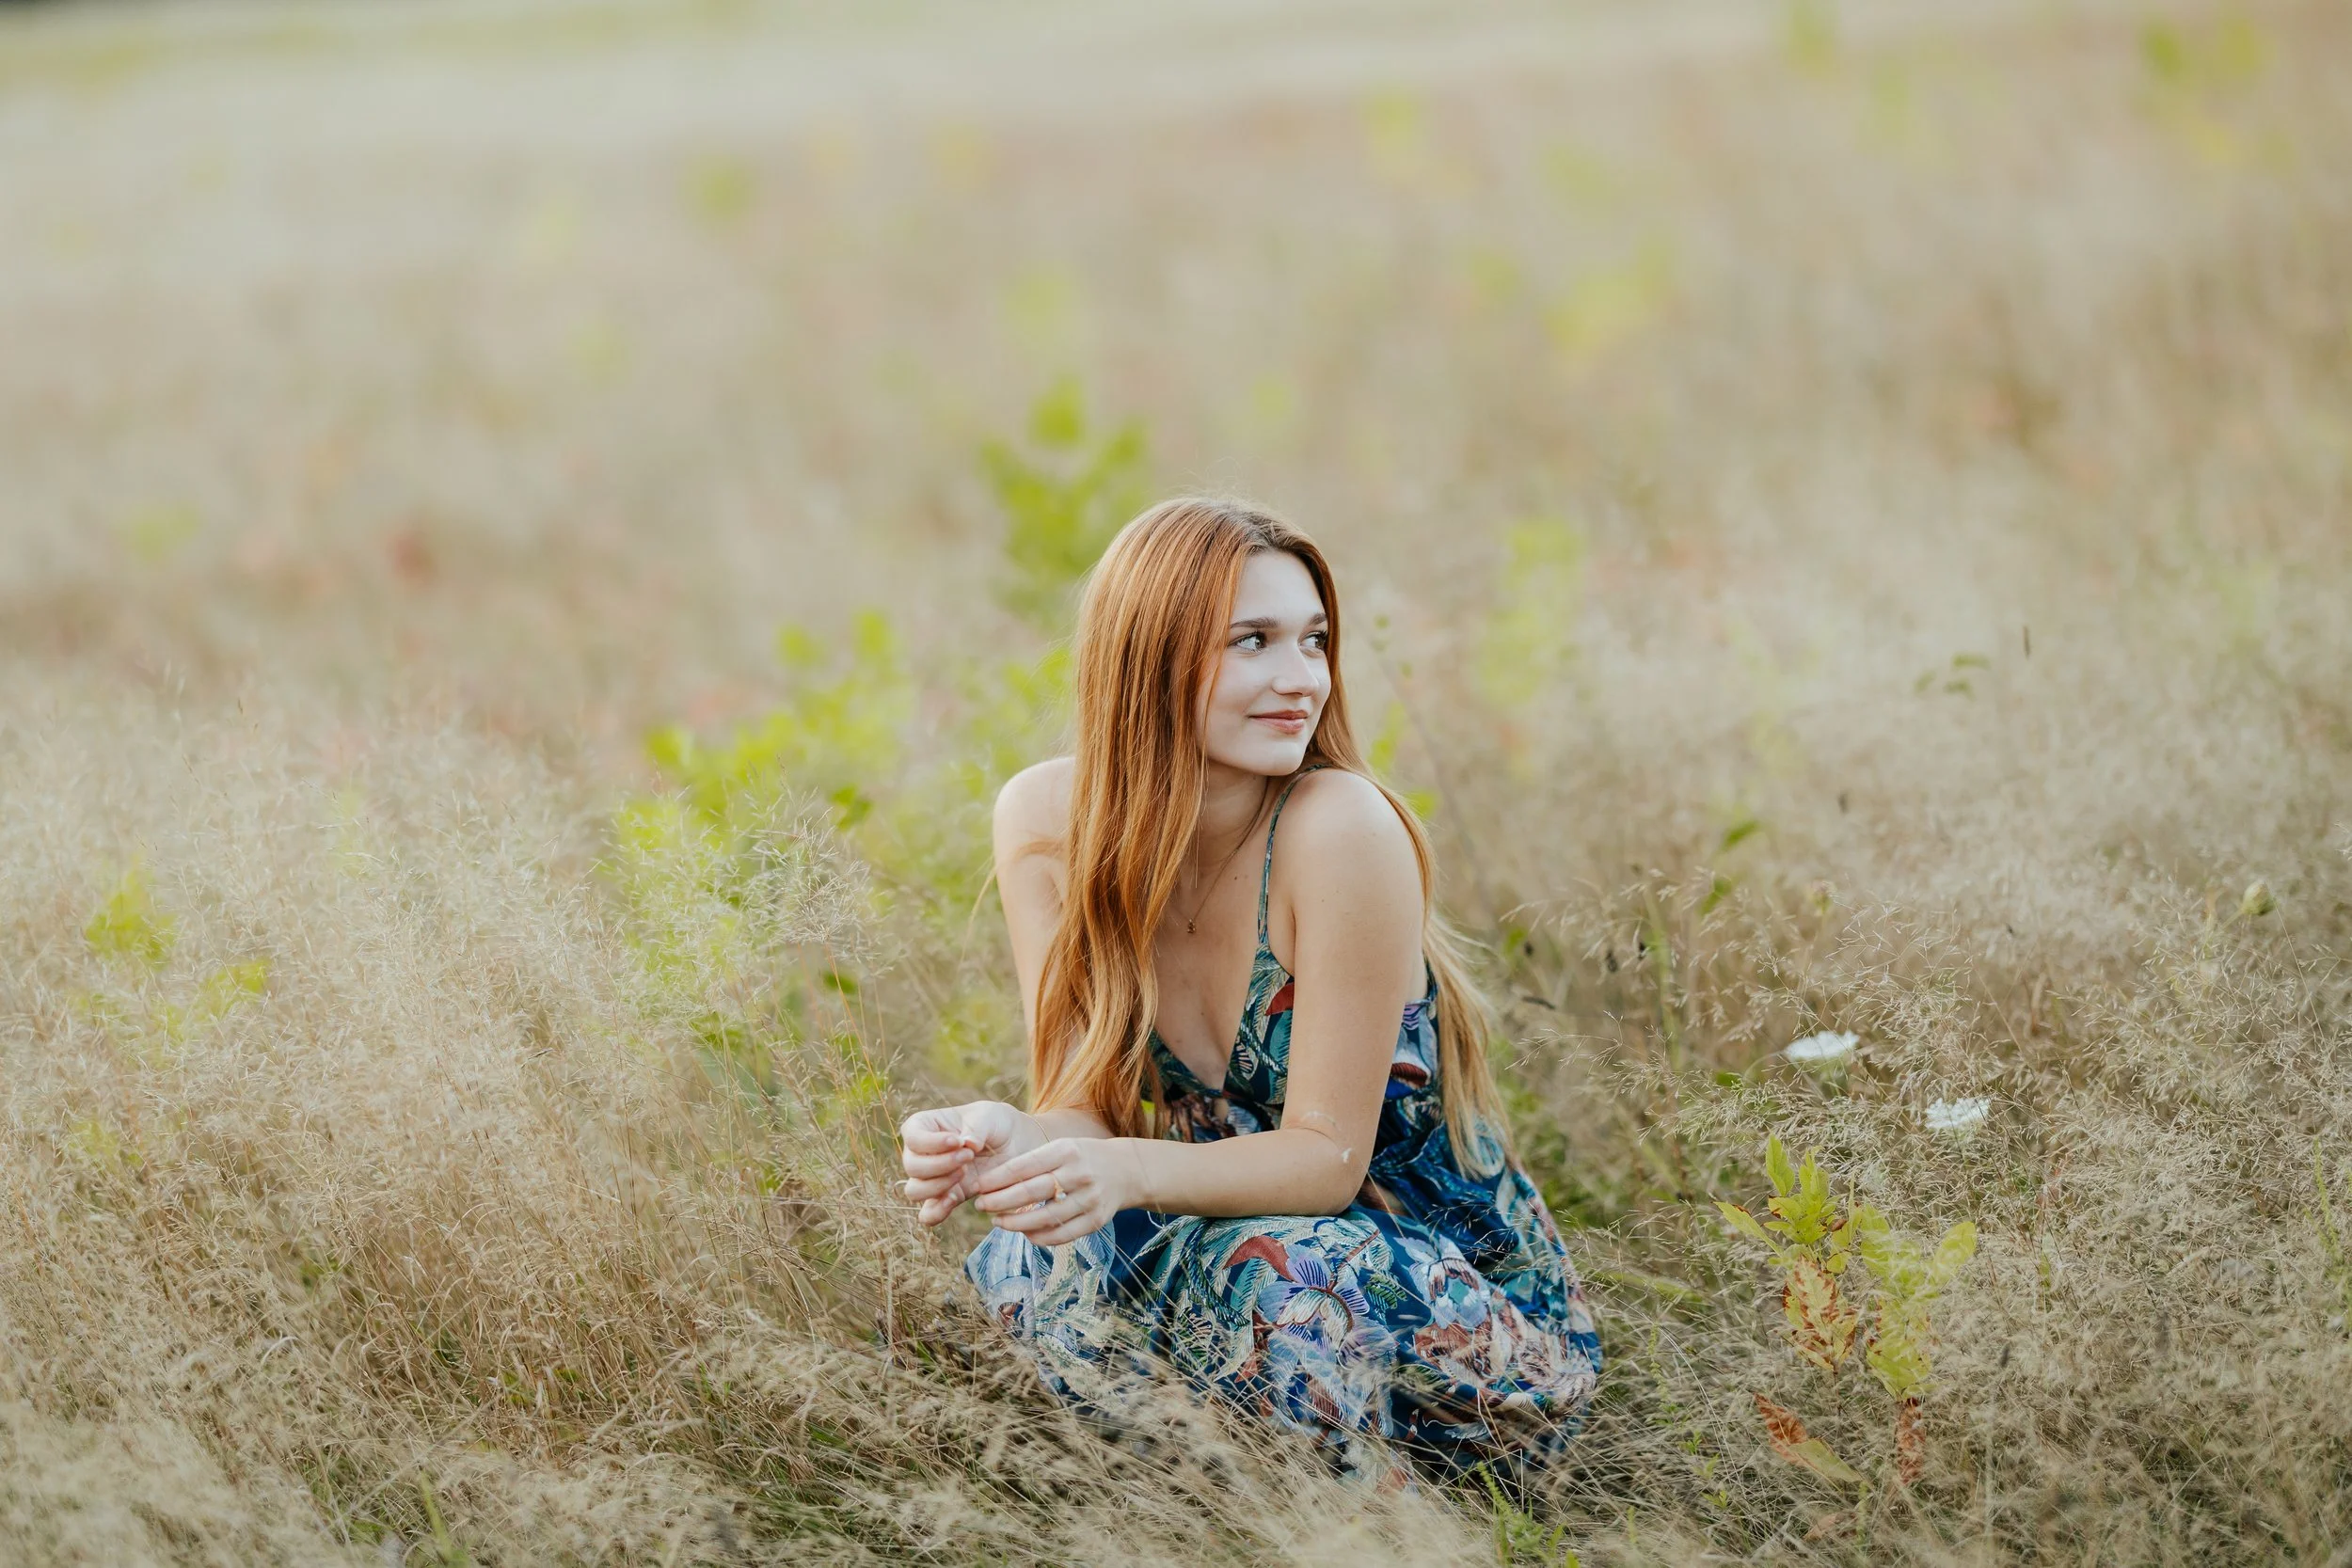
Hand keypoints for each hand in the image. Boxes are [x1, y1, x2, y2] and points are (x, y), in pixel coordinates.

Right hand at [899, 1100, 1033, 1226]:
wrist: (1014, 1146)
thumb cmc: (995, 1123)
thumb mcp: (989, 1116)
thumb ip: (977, 1127)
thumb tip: (968, 1144)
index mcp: (926, 1126)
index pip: (912, 1136)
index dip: (930, 1142)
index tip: (957, 1141)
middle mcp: (922, 1153)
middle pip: (911, 1166)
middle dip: (939, 1164)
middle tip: (968, 1156)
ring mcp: (931, 1178)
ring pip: (914, 1190)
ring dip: (937, 1186)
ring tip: (965, 1173)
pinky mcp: (945, 1198)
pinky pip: (928, 1214)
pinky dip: (936, 1211)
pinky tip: (954, 1199)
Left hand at [968, 1136, 1147, 1247]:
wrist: (1127, 1170)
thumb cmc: (1083, 1158)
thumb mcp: (1061, 1148)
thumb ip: (1032, 1163)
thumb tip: (992, 1183)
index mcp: (1066, 1150)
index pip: (1023, 1166)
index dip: (997, 1179)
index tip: (978, 1186)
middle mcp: (1079, 1173)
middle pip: (1031, 1192)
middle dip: (999, 1201)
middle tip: (979, 1206)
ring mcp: (1090, 1199)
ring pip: (1045, 1217)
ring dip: (1015, 1223)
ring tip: (997, 1221)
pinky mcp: (1096, 1220)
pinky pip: (1062, 1235)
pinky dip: (1039, 1237)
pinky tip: (1024, 1233)